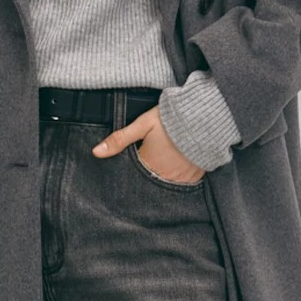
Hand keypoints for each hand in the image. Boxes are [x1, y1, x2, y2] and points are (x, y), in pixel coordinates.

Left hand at [90, 105, 204, 184]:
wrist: (204, 117)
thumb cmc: (171, 119)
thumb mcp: (142, 124)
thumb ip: (120, 139)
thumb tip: (96, 152)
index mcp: (149, 164)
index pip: (134, 175)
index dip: (134, 168)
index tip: (138, 159)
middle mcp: (164, 175)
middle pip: (150, 180)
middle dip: (148, 173)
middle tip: (152, 160)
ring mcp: (181, 178)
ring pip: (166, 183)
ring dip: (162, 175)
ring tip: (164, 162)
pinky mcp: (195, 176)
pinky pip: (183, 183)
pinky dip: (178, 176)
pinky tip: (177, 165)